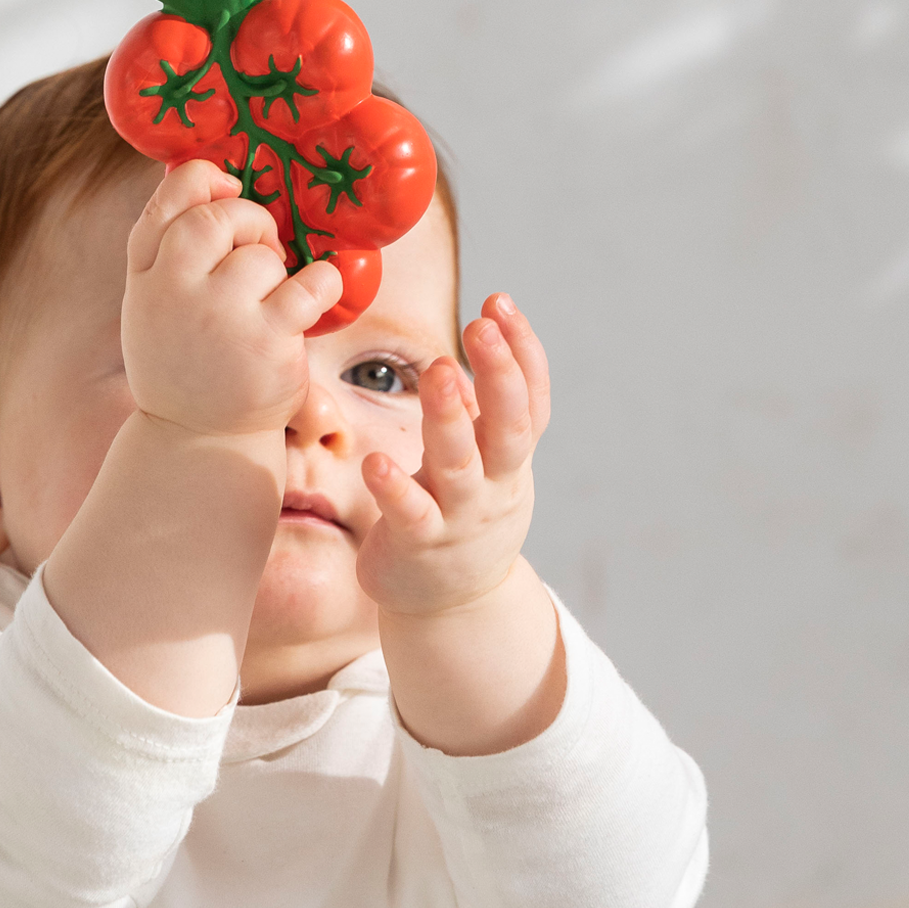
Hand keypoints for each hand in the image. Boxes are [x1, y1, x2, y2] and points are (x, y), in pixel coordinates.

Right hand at [122, 158, 341, 437]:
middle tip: (260, 250)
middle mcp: (173, 292)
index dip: (202, 181)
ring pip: (263, 256)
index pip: (167, 203)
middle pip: (218, 218)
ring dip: (278, 269)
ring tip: (270, 299)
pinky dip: (323, 282)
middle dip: (250, 223)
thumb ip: (170, 248)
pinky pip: (309, 284)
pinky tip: (316, 293)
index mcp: (145, 276)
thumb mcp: (154, 303)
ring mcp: (220, 317)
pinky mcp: (266, 342)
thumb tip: (212, 176)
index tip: (229, 187)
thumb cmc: (186, 359)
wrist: (199, 437)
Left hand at [357, 295, 550, 617]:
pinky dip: (395, 487)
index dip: (522, 352)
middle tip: (481, 325)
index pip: (532, 399)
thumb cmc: (466, 512)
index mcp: (511, 458)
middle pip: (510, 426)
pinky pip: (410, 514)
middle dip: (499, 375)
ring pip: (461, 465)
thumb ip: (490, 403)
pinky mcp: (419, 543)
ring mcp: (461, 516)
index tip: (500, 301)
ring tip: (439, 371)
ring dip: (450, 417)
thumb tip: (491, 330)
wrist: (454, 606)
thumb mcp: (491, 458)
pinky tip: (376, 461)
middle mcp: (495, 484)